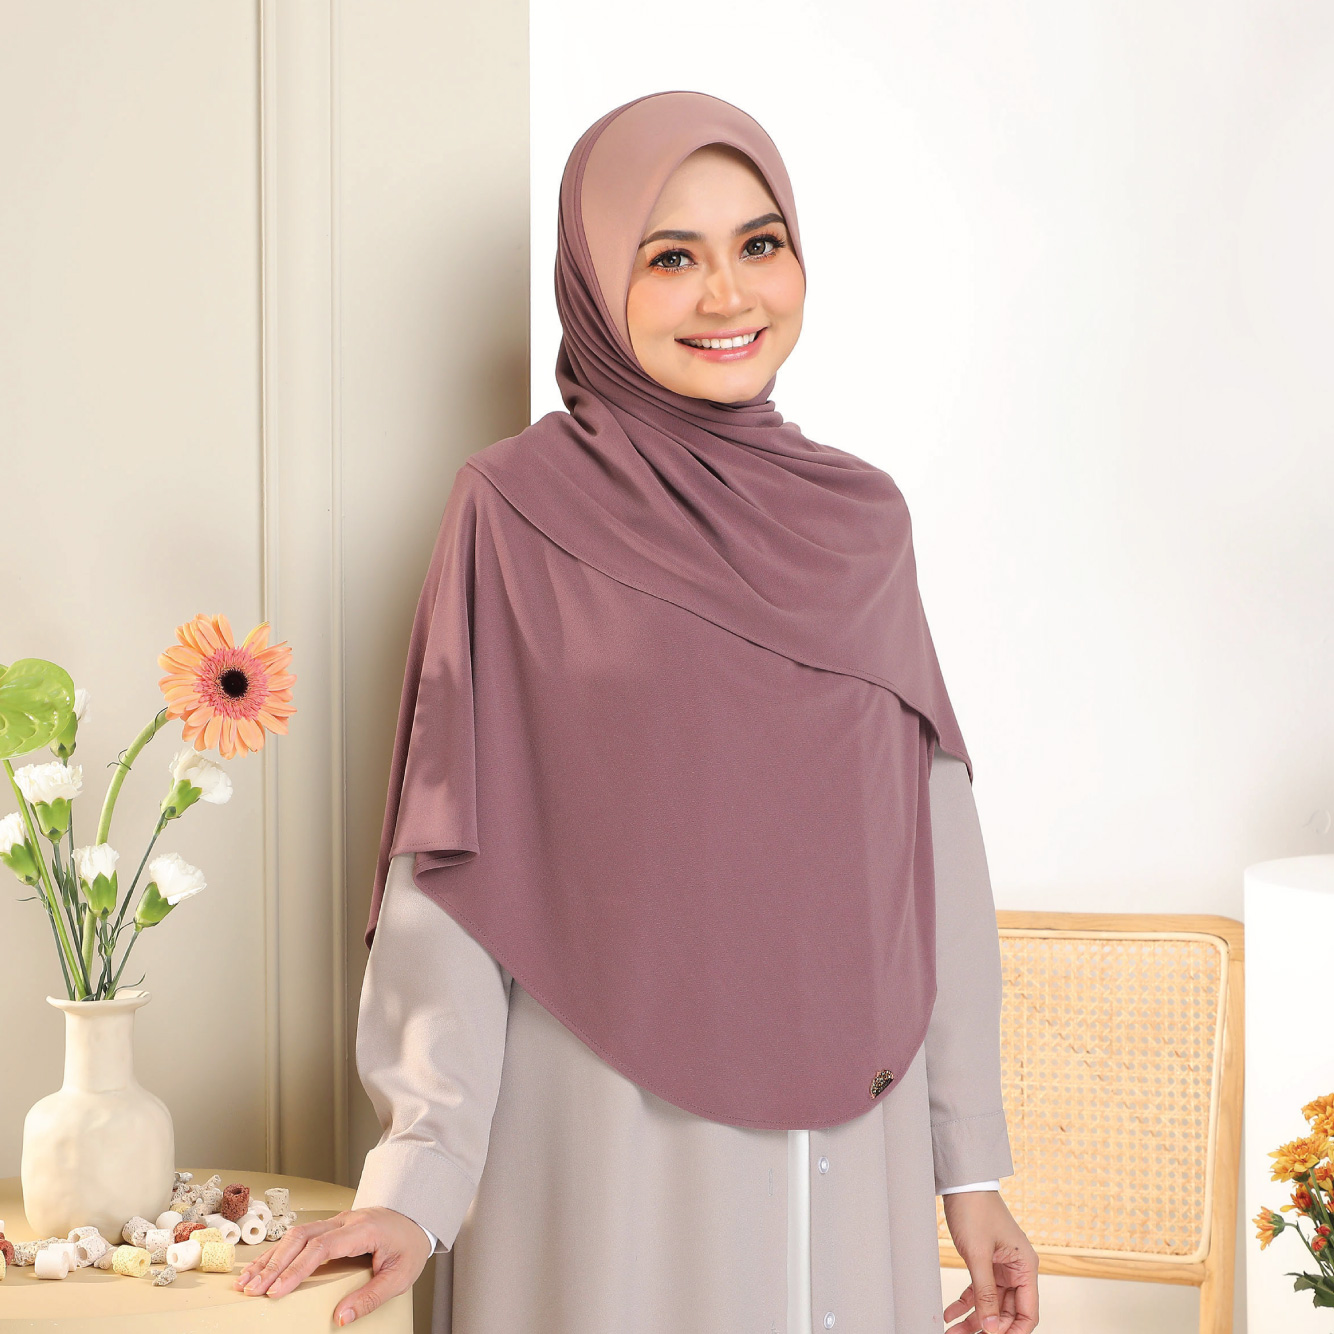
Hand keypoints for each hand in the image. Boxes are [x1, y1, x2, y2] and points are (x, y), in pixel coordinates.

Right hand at [232, 1205, 432, 1325]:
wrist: (418, 1216)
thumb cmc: (410, 1245)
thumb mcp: (400, 1276)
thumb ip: (371, 1297)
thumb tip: (340, 1317)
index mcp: (363, 1230)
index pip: (321, 1247)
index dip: (296, 1269)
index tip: (277, 1291)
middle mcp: (346, 1220)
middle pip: (301, 1237)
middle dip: (274, 1265)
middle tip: (253, 1291)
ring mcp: (337, 1220)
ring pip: (296, 1234)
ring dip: (271, 1257)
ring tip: (248, 1282)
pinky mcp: (332, 1226)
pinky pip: (301, 1235)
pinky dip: (279, 1251)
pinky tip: (263, 1266)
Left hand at [942, 1190, 1037, 1331]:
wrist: (961, 1183)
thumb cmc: (975, 1210)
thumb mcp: (978, 1254)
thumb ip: (985, 1293)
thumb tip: (992, 1327)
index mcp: (1025, 1266)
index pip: (1028, 1313)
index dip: (1014, 1332)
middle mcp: (1016, 1269)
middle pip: (1007, 1312)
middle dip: (988, 1328)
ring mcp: (1000, 1267)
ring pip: (990, 1304)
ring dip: (973, 1320)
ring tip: (952, 1332)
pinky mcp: (985, 1262)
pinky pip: (978, 1291)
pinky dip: (966, 1304)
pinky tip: (950, 1314)